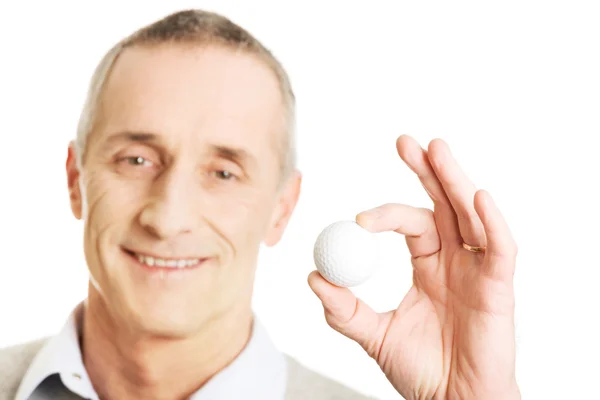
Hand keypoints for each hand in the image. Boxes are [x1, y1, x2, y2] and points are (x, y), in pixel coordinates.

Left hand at [308, 135, 519, 399]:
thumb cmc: (421, 370)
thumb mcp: (374, 335)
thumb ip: (344, 309)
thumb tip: (313, 277)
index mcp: (429, 264)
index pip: (410, 222)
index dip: (386, 213)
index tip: (357, 220)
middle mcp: (455, 259)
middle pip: (444, 204)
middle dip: (427, 171)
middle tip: (404, 142)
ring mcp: (478, 270)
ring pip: (470, 215)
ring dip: (454, 180)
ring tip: (436, 148)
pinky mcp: (499, 288)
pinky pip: (500, 249)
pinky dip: (492, 223)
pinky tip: (477, 196)